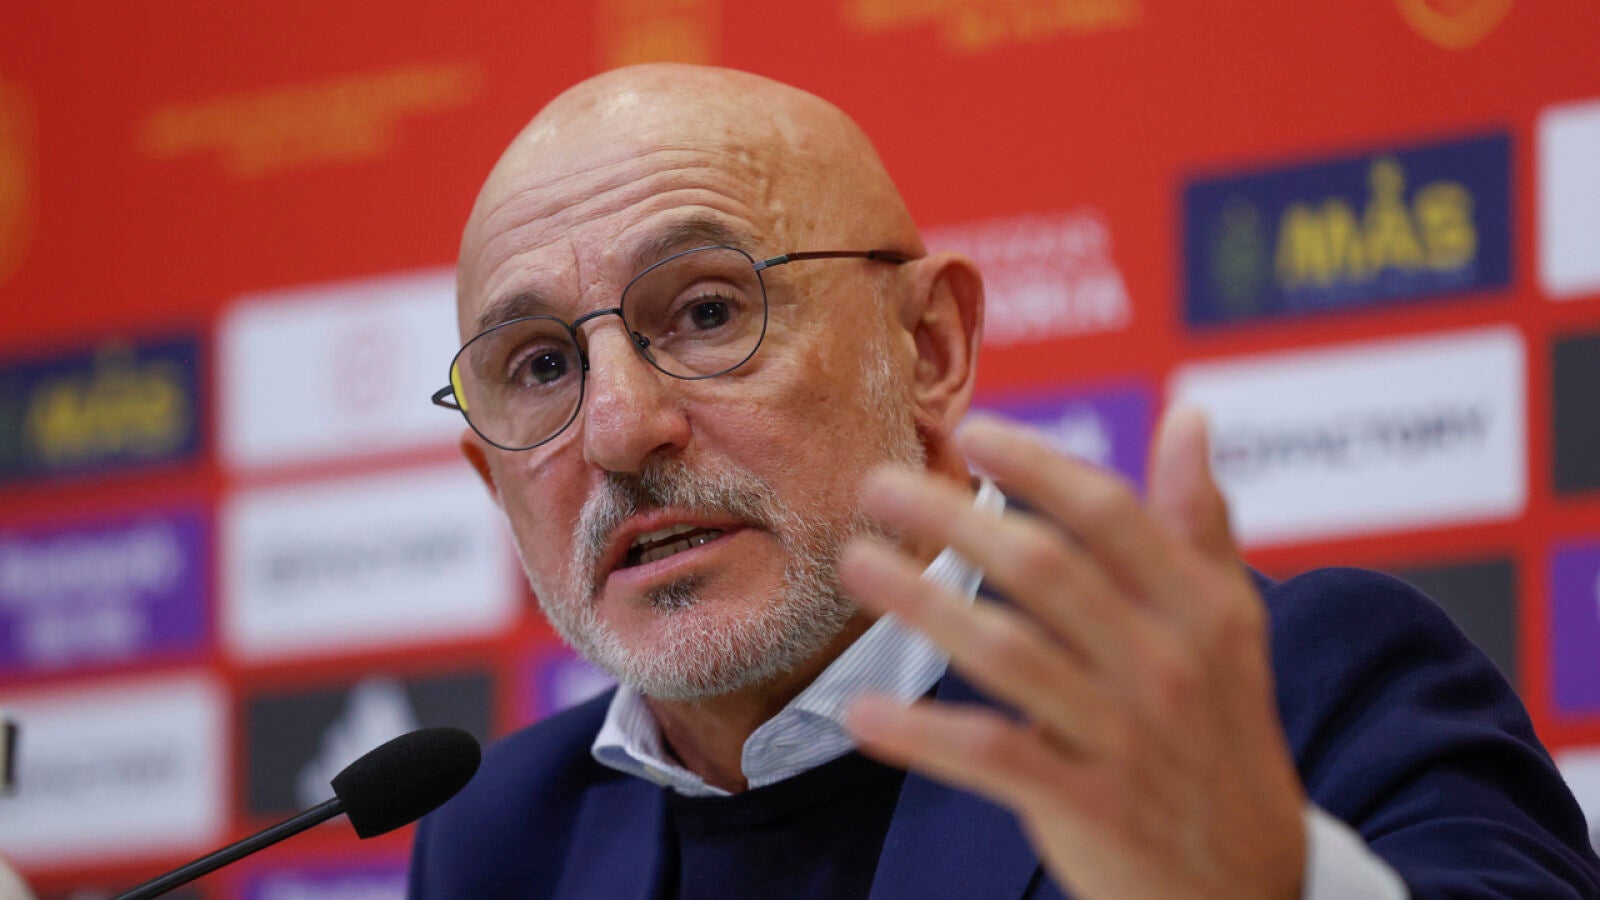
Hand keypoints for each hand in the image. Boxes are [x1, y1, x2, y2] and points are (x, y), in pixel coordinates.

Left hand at [840, 408, 1306, 899]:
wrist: (1249, 879)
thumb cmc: (1222, 731)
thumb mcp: (1231, 625)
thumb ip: (1200, 522)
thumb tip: (1190, 414)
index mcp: (1202, 607)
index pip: (1110, 514)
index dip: (1036, 465)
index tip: (970, 430)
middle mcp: (1166, 663)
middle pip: (1044, 569)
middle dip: (955, 518)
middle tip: (878, 486)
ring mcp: (1126, 736)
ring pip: (1008, 653)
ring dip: (923, 603)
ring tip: (857, 563)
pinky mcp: (1087, 804)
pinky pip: (992, 755)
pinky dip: (924, 735)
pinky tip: (864, 711)